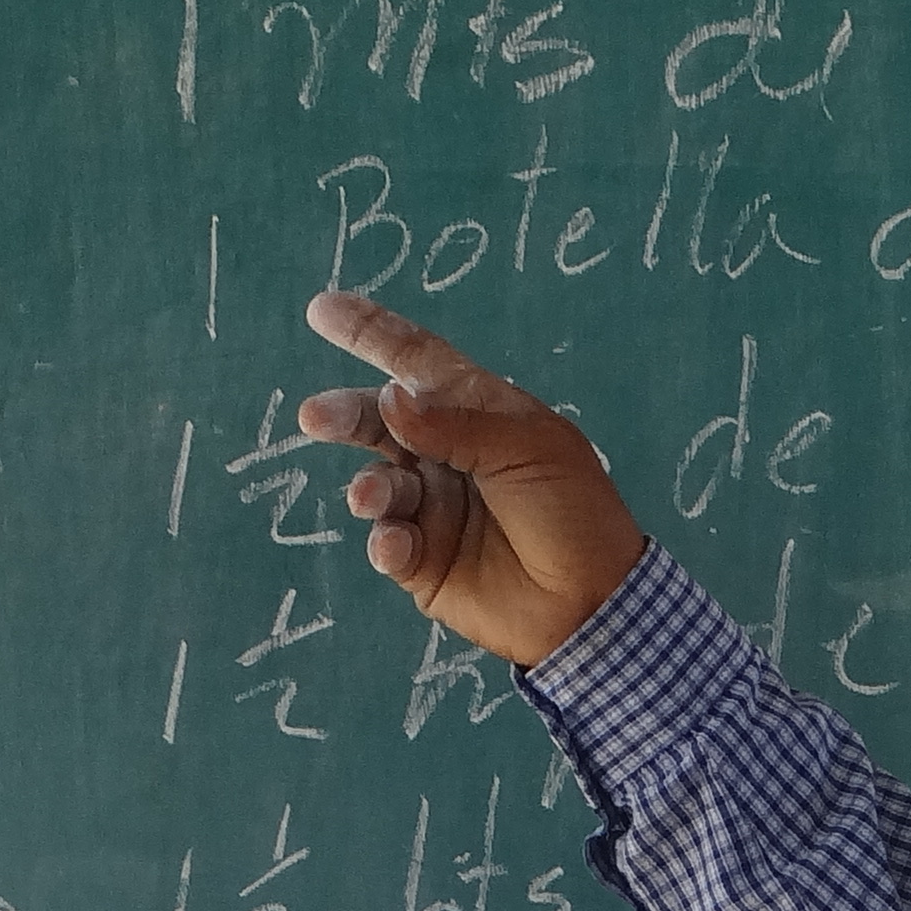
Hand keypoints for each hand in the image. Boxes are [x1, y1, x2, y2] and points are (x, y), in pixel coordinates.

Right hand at [292, 291, 647, 670]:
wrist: (593, 601)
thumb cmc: (573, 510)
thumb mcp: (528, 450)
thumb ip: (456, 425)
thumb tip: (390, 397)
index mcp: (478, 414)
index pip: (418, 362)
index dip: (371, 334)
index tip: (321, 309)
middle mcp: (448, 455)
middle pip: (381, 421)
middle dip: (348, 416)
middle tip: (317, 417)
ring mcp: (433, 509)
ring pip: (378, 484)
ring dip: (370, 488)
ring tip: (374, 498)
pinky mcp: (423, 562)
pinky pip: (387, 544)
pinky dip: (386, 541)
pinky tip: (397, 544)